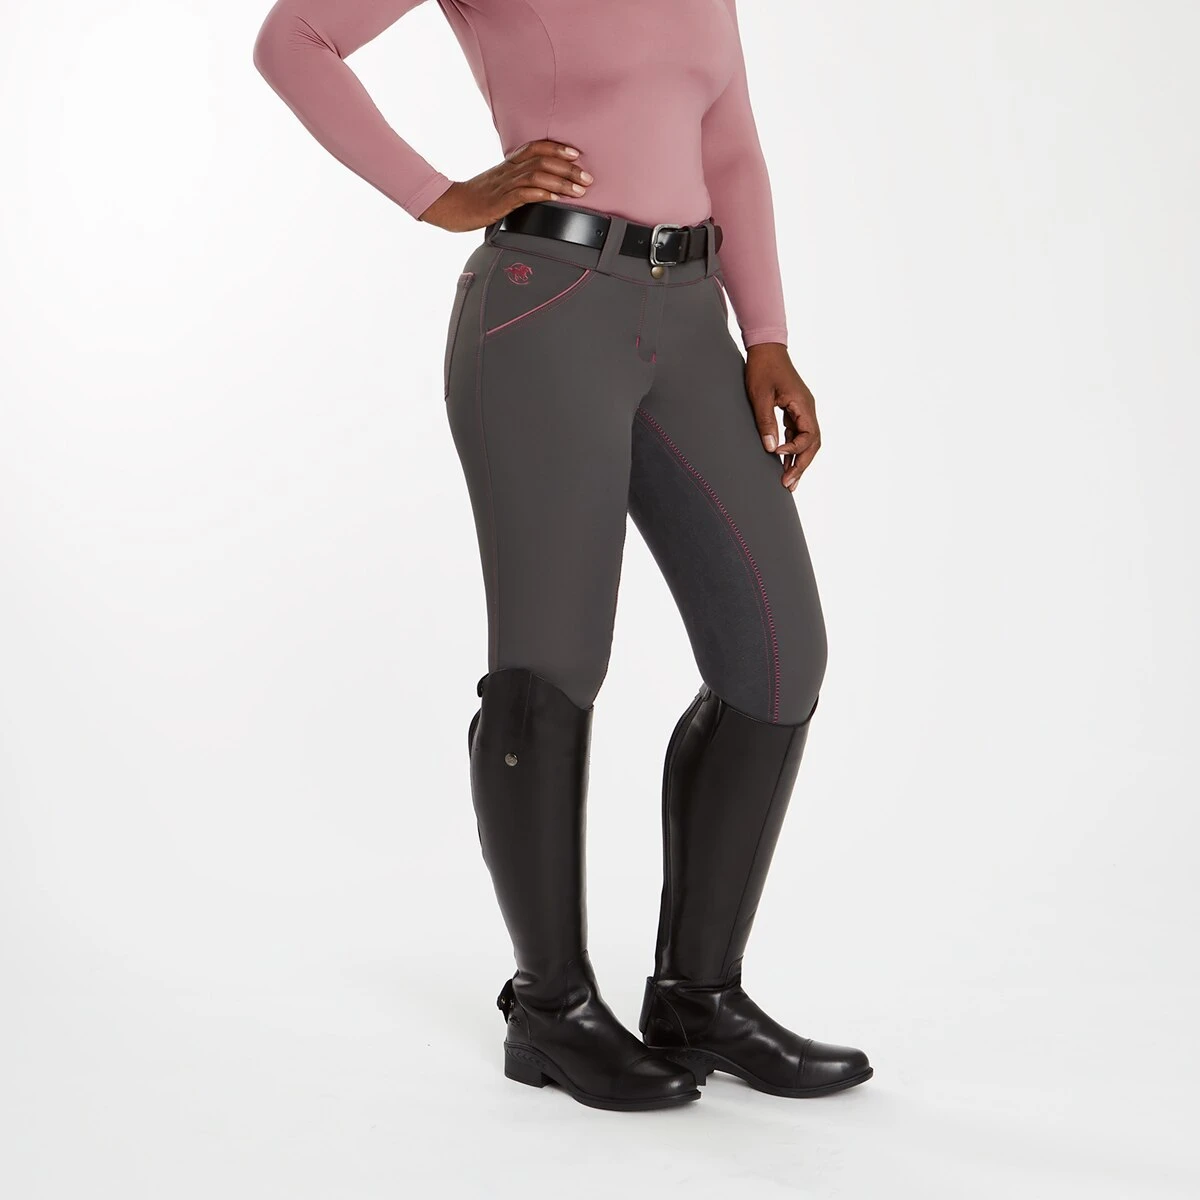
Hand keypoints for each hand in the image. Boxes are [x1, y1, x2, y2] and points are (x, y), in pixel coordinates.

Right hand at [418, 140, 592, 230]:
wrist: (452, 206)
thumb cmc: (476, 199)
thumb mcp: (498, 185)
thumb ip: (517, 183)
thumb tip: (540, 189)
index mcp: (509, 165)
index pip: (536, 148)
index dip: (557, 148)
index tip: (576, 154)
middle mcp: (509, 171)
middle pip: (543, 160)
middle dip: (569, 169)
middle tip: (588, 177)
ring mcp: (505, 185)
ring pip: (539, 175)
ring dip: (563, 182)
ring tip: (580, 191)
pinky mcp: (501, 201)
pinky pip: (525, 194)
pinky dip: (543, 194)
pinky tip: (556, 199)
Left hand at [744, 343, 820, 490]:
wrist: (766, 348)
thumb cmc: (762, 368)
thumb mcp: (760, 396)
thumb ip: (766, 422)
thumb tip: (771, 449)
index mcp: (803, 404)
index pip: (808, 436)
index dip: (794, 450)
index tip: (777, 454)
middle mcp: (808, 409)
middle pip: (812, 444)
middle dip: (801, 465)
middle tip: (788, 485)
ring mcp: (802, 410)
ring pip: (807, 441)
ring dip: (799, 461)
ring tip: (788, 482)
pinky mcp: (795, 410)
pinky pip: (798, 434)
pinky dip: (793, 450)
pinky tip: (784, 463)